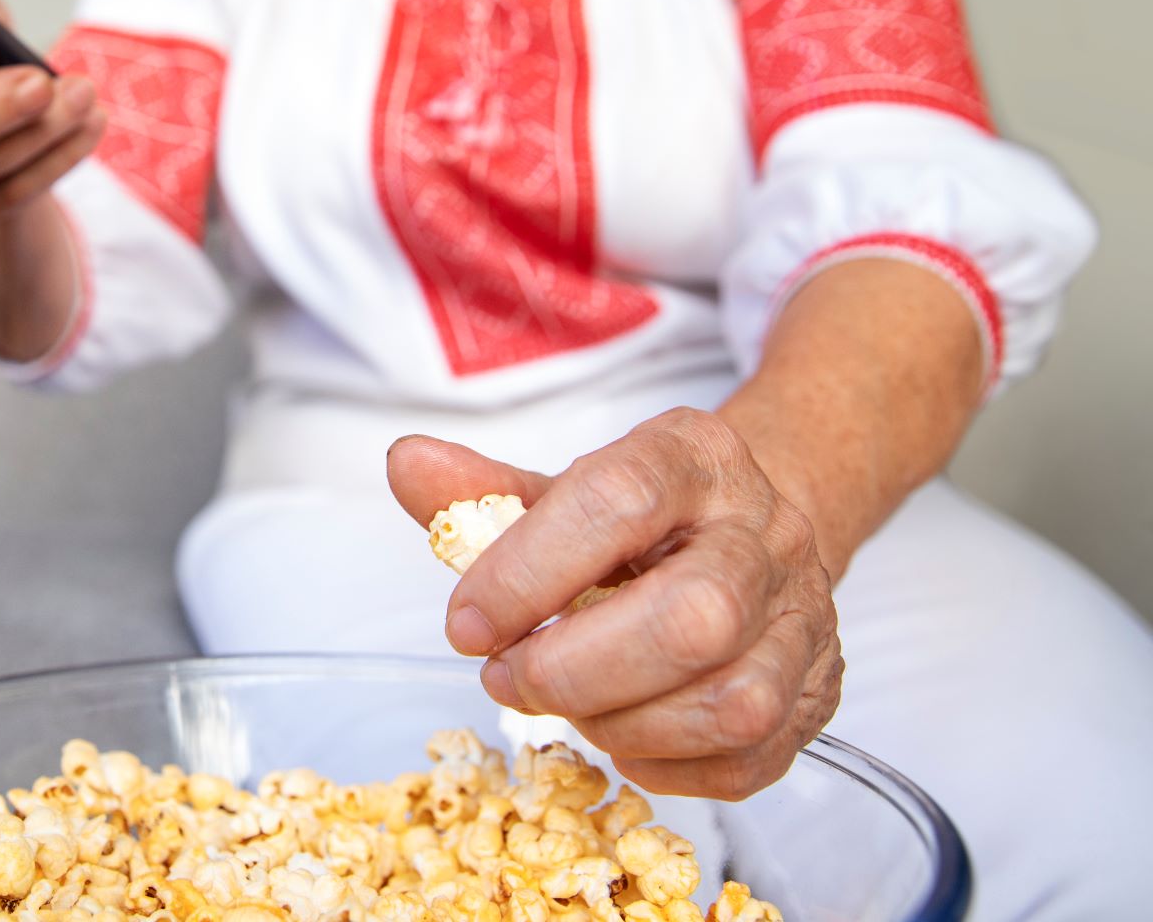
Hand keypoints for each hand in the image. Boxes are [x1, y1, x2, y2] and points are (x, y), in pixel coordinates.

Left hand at [387, 408, 843, 799]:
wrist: (751, 529)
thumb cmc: (638, 522)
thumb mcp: (561, 491)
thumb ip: (482, 491)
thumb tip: (406, 465)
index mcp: (693, 458)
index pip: (618, 501)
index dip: (528, 572)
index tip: (465, 625)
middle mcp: (764, 534)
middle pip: (695, 617)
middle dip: (576, 670)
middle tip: (507, 678)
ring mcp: (802, 619)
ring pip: (731, 703)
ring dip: (620, 724)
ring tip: (566, 704)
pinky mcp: (817, 695)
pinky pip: (746, 761)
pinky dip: (665, 765)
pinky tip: (623, 733)